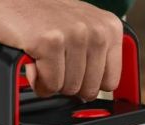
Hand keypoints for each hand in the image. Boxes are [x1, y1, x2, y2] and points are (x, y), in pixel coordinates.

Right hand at [0, 0, 122, 99]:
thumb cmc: (41, 15)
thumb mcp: (80, 28)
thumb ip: (96, 55)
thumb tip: (100, 89)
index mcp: (110, 28)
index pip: (111, 81)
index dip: (88, 83)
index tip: (75, 73)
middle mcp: (97, 30)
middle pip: (90, 88)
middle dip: (69, 84)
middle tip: (54, 65)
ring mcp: (74, 35)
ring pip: (70, 88)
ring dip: (51, 81)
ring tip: (42, 60)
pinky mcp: (50, 42)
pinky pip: (51, 84)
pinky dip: (38, 81)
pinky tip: (33, 63)